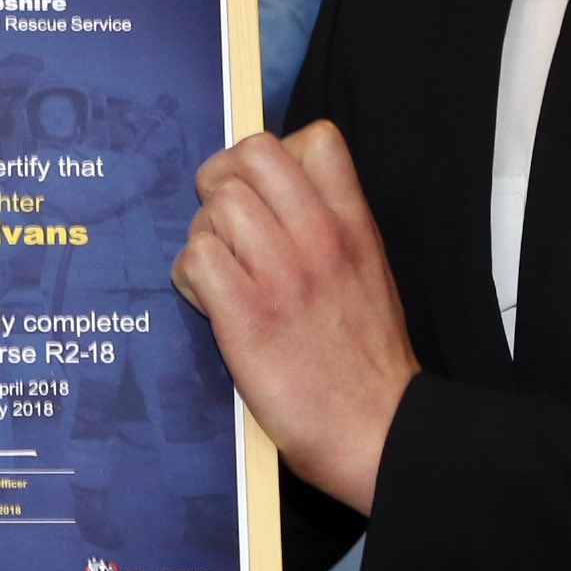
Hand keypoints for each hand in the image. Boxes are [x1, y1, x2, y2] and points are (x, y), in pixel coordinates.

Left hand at [171, 122, 419, 512]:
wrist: (380, 432)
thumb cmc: (367, 362)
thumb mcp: (369, 272)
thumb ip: (332, 226)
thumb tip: (274, 198)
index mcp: (354, 225)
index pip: (316, 138)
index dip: (275, 154)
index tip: (264, 192)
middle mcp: (320, 238)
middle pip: (251, 154)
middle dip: (223, 180)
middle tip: (223, 221)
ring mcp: (283, 275)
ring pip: (216, 206)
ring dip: (205, 235)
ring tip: (219, 272)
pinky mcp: (246, 317)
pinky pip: (195, 259)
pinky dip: (190, 279)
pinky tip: (209, 303)